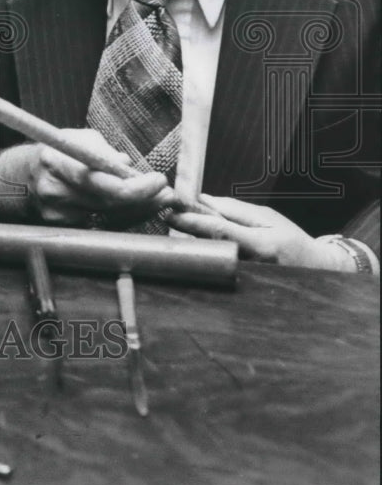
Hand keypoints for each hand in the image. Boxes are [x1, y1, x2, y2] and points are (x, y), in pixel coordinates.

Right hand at [0, 130, 173, 225]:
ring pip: (108, 218)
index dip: (133, 186)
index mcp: (56, 161)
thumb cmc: (56, 152)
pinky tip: (137, 210)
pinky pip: (100, 226)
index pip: (100, 181)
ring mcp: (56, 213)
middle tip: (167, 193)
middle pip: (108, 204)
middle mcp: (54, 190)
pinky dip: (122, 218)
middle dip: (144, 199)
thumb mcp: (78, 139)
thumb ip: (104, 152)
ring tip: (160, 200)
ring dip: (139, 210)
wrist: (22, 175)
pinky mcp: (61, 227)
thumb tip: (128, 167)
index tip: (158, 180)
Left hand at [167, 194, 357, 270]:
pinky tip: (194, 241)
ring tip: (178, 223)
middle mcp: (250, 265)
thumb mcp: (268, 217)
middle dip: (186, 231)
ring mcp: (243, 277)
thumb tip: (203, 201)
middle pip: (208, 245)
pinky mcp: (237, 284)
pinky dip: (203, 251)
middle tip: (168, 214)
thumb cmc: (291, 240)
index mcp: (260, 246)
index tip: (171, 213)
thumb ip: (235, 210)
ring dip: (192, 240)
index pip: (219, 232)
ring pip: (209, 255)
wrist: (315, 271)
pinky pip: (214, 264)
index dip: (192, 222)